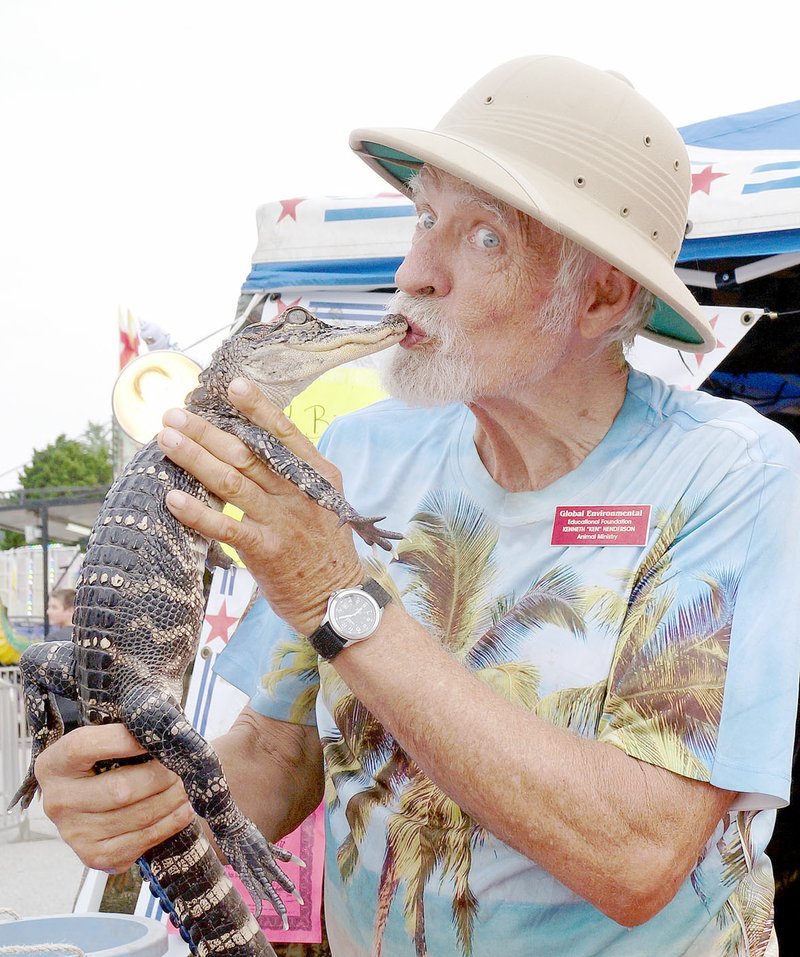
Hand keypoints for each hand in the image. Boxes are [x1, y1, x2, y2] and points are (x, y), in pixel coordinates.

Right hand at [36, 724, 193, 872]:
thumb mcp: (103, 742)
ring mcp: (74, 834)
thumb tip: (160, 731)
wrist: (93, 804)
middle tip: (183, 766)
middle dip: (161, 776)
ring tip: (186, 786)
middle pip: (120, 789)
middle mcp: (58, 802)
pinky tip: (183, 809)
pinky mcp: (95, 856)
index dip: (123, 740)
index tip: (155, 736)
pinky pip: (142, 840)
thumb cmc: (105, 763)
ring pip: (137, 816)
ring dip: (172, 799)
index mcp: (54, 764)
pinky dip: (170, 822)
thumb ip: (124, 733)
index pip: (84, 746)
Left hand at [156, 378, 362, 635]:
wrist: (336, 598)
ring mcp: (283, 522)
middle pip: (248, 453)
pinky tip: (173, 498)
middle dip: (207, 431)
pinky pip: (226, 528)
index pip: (285, 433)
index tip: (233, 385)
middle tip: (174, 414)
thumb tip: (251, 442)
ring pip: (232, 482)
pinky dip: (198, 513)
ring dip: (195, 458)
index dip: (258, 407)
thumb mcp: (322, 500)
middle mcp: (300, 494)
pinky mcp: (266, 551)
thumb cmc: (322, 545)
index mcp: (316, 475)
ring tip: (167, 440)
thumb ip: (293, 473)